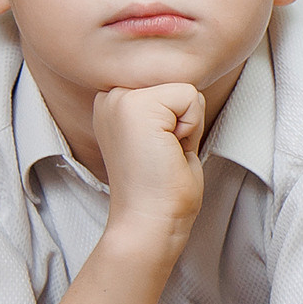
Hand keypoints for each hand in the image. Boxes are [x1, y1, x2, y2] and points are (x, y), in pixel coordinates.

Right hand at [92, 83, 207, 244]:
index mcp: (115, 103)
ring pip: (186, 89)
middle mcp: (111, 96)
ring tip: (164, 152)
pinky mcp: (135, 104)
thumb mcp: (163, 134)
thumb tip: (190, 85)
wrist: (149, 220)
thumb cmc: (162, 188)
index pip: (172, 86)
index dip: (180, 120)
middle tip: (163, 153)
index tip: (159, 151)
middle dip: (185, 120)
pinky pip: (191, 96)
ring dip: (189, 125)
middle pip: (180, 83)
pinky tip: (168, 149)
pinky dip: (191, 127)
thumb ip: (169, 108)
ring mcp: (119, 98)